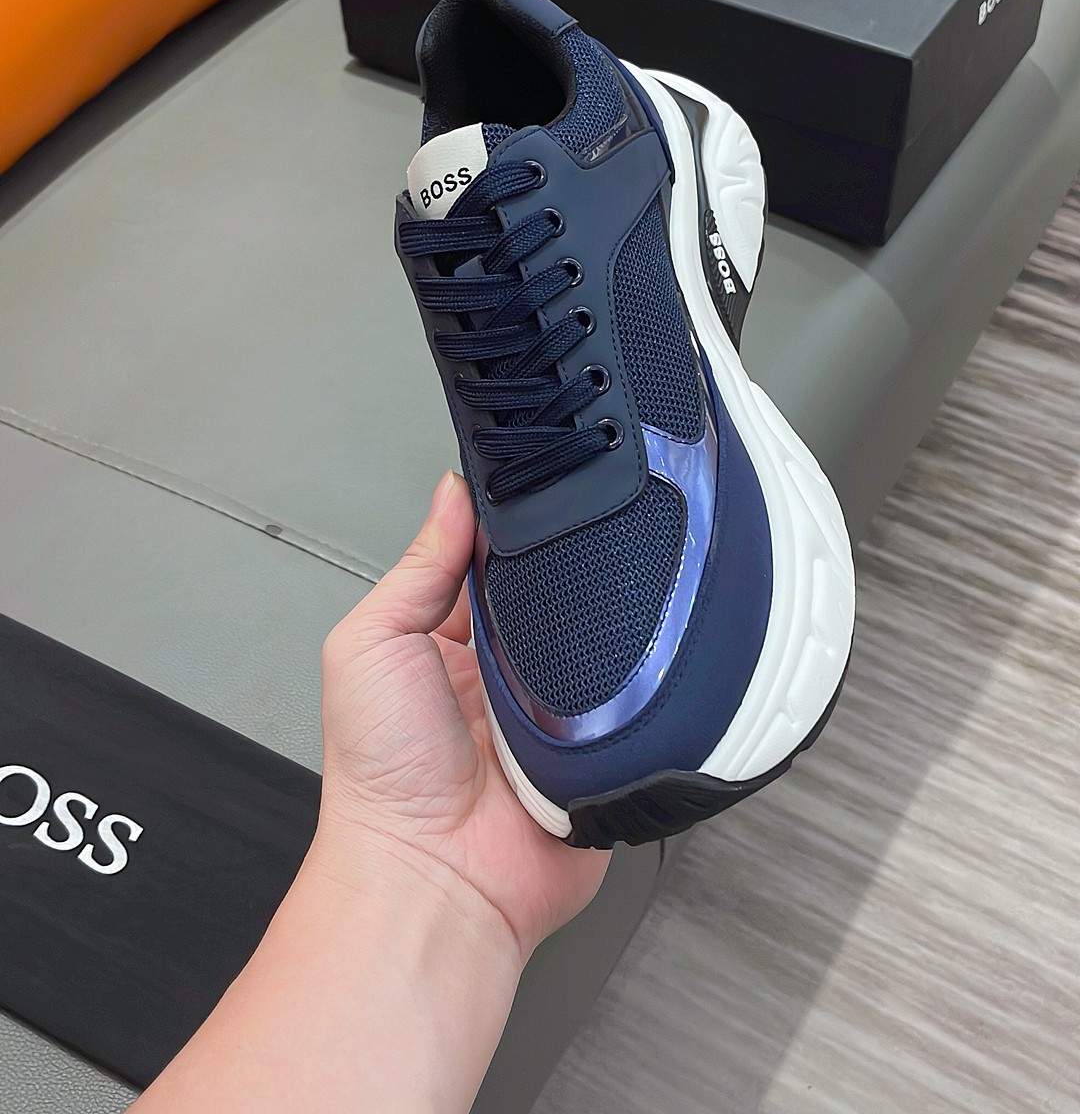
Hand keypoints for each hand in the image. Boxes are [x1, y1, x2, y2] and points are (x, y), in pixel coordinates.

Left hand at [315, 471, 609, 964]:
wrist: (433, 879)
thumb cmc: (382, 776)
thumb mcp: (372, 645)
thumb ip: (417, 568)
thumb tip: (452, 492)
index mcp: (453, 639)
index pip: (498, 560)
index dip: (518, 524)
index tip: (544, 480)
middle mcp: (510, 669)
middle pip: (558, 593)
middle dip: (571, 569)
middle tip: (587, 536)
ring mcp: (560, 708)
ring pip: (604, 639)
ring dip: (606, 624)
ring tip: (610, 599)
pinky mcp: (602, 747)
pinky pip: (634, 699)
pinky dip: (637, 682)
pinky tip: (637, 659)